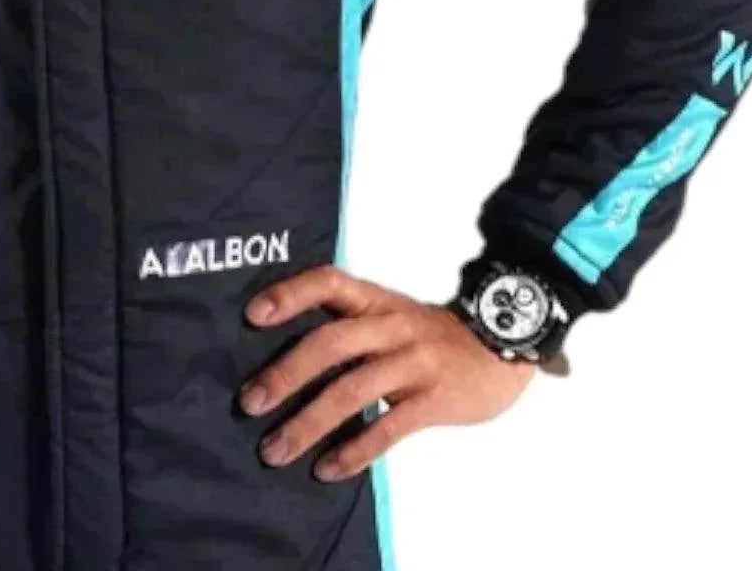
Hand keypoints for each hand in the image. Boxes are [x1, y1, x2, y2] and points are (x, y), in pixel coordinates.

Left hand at [240, 263, 533, 478]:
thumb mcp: (391, 314)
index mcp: (375, 300)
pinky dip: (354, 451)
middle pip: (331, 343)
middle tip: (249, 403)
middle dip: (286, 373)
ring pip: (353, 390)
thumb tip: (287, 354)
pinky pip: (388, 427)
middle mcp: (391, 325)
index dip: (289, 294)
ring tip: (275, 450)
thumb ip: (350, 326)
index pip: (327, 282)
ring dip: (309, 423)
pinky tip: (328, 469)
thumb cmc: (431, 335)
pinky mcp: (434, 400)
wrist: (502, 346)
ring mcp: (413, 362)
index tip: (252, 316)